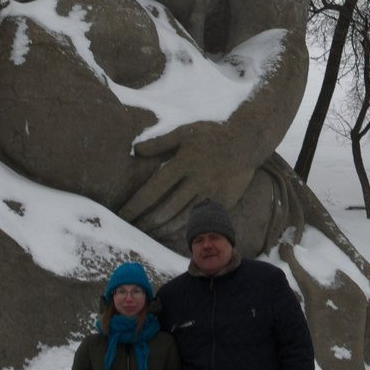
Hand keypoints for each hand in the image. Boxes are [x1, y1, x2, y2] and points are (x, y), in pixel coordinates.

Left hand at [118, 135, 247, 235]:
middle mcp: (196, 180)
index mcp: (183, 162)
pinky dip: (186, 229)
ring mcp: (211, 192)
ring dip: (163, 229)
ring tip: (148, 236)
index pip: (154, 189)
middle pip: (166, 209)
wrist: (247, 140)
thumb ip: (159, 143)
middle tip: (132, 232)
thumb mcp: (184, 132)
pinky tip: (173, 234)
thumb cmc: (211, 134)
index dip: (137, 205)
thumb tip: (135, 151)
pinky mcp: (224, 201)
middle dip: (147, 223)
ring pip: (183, 218)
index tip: (122, 217)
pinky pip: (202, 220)